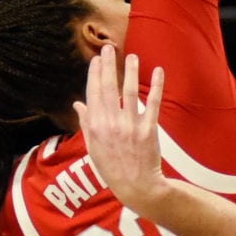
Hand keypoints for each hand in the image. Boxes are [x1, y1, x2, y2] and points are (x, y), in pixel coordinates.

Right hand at [74, 48, 164, 207]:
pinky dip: (156, 86)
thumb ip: (86, 123)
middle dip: (108, 66)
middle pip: (109, 88)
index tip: (96, 60)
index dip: (95, 75)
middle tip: (108, 48)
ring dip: (130, 71)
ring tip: (131, 56)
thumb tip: (77, 104)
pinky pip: (152, 103)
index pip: (93, 94)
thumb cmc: (112, 167)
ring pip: (130, 92)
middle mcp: (111, 124)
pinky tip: (158, 70)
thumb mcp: (92, 147)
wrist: (136, 186)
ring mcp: (130, 126)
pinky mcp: (149, 129)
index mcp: (95, 127)